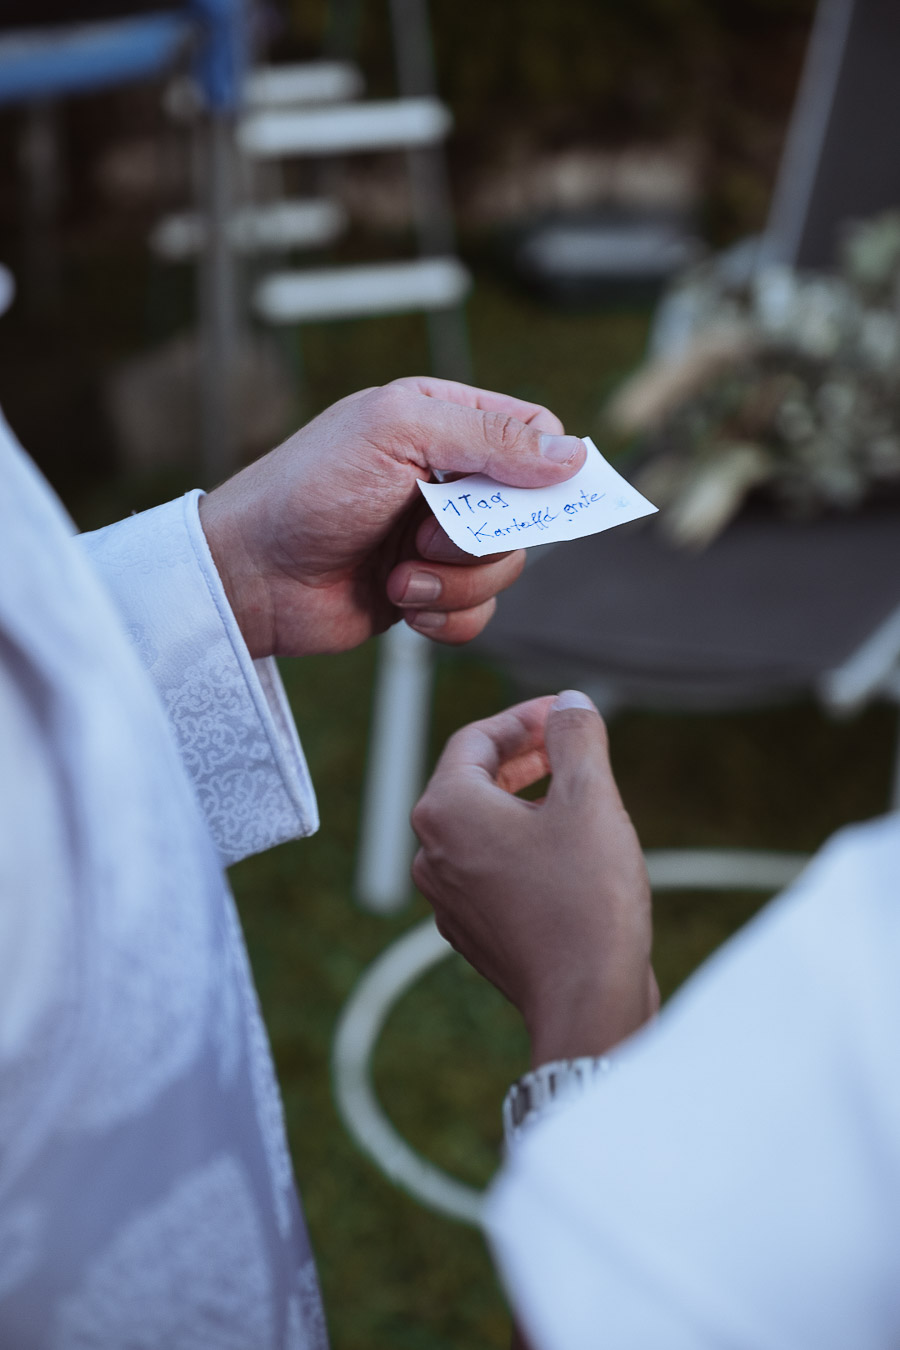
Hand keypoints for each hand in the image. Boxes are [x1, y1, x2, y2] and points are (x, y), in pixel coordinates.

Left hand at [198, 376, 584, 657]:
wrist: (250, 576)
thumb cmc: (307, 492)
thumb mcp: (397, 433)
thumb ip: (488, 435)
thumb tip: (573, 452)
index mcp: (441, 419)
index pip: (535, 431)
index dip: (544, 466)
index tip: (521, 494)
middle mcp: (446, 477)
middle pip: (528, 510)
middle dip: (481, 536)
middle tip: (424, 535)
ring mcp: (437, 539)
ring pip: (505, 569)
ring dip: (454, 582)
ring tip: (398, 578)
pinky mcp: (426, 593)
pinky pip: (479, 614)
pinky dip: (445, 618)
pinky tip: (398, 604)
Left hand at [411, 691, 657, 1066]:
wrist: (586, 1003)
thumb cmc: (585, 897)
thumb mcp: (589, 798)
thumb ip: (575, 737)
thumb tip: (571, 702)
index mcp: (445, 810)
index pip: (474, 739)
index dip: (523, 717)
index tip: (564, 712)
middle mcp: (431, 852)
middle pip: (471, 780)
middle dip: (522, 755)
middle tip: (569, 741)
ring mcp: (447, 896)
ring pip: (481, 826)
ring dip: (523, 799)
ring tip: (575, 792)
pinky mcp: (472, 930)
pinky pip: (489, 868)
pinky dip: (521, 845)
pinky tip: (568, 851)